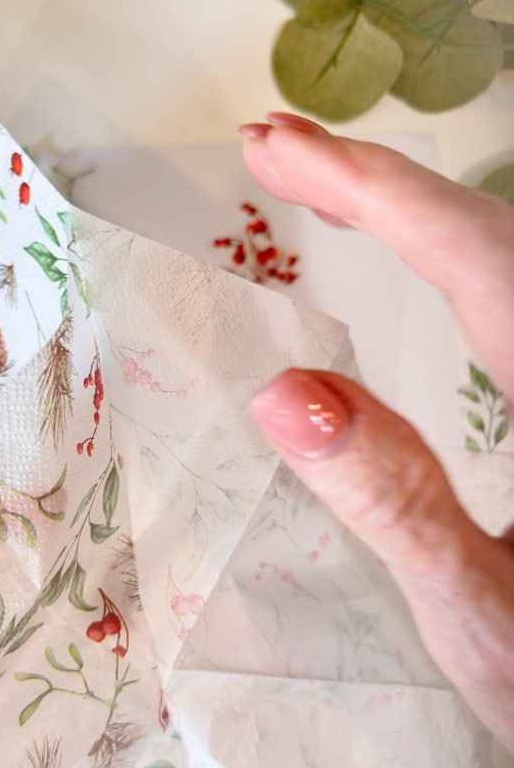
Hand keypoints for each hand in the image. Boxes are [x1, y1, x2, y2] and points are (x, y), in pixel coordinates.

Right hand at [242, 112, 513, 752]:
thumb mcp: (479, 619)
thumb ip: (394, 507)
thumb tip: (282, 394)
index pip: (479, 262)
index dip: (377, 193)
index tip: (279, 148)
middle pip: (497, 241)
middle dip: (382, 186)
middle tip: (277, 151)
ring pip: (508, 260)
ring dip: (413, 212)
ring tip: (320, 186)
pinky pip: (511, 298)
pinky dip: (450, 257)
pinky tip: (406, 257)